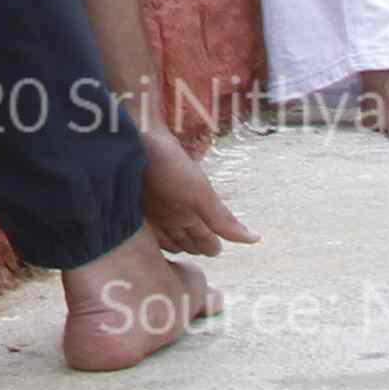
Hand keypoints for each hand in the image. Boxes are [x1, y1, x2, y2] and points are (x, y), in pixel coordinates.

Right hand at [140, 121, 252, 254]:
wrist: (133, 140)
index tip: (217, 249)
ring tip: (183, 238)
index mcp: (181, 220)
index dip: (212, 248)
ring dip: (176, 240)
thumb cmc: (167, 168)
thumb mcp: (200, 195)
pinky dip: (160, 227)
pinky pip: (153, 221)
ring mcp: (150, 209)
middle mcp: (164, 220)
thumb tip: (254, 240)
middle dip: (194, 247)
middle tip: (204, 246)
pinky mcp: (140, 195)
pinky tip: (162, 218)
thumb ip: (223, 221)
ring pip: (165, 234)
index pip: (201, 244)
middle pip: (183, 242)